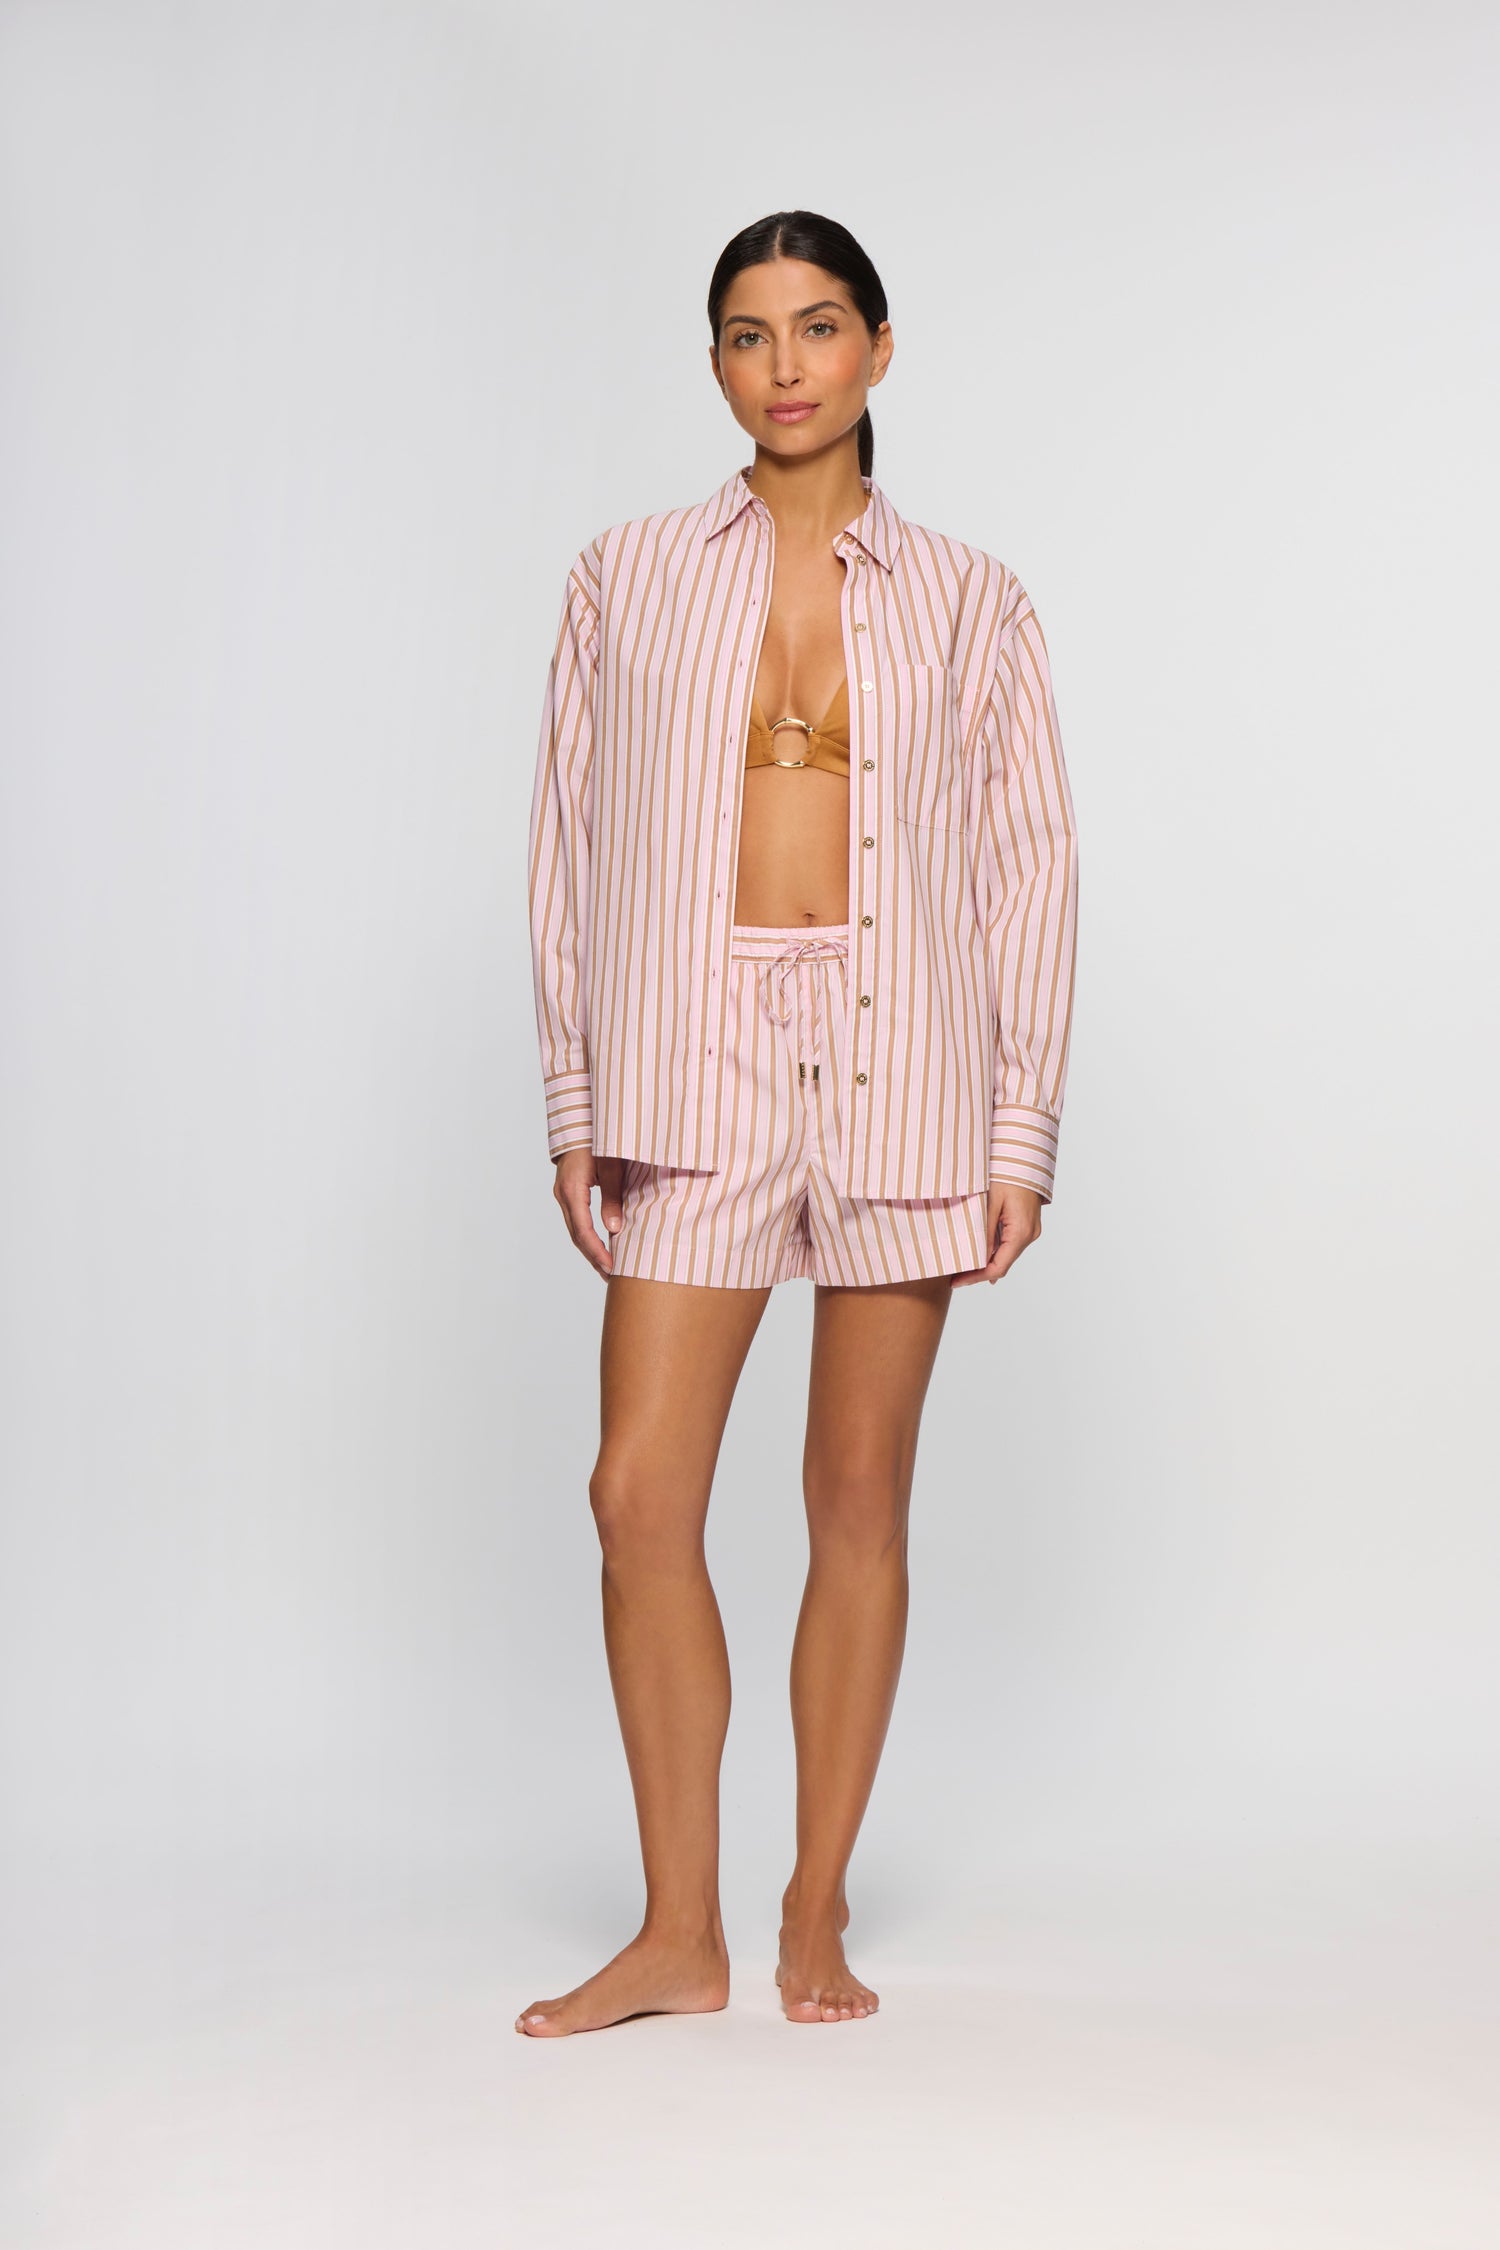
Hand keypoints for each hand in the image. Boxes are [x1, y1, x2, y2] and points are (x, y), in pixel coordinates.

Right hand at [552, 1148, 625, 1277]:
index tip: (612, 1268)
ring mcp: (564, 1195)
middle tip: (612, 1277)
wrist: (582, 1122)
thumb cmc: (599, 1139)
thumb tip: (614, 1230)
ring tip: (607, 1269)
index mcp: (572, 1190)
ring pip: (576, 1230)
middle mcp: (563, 1195)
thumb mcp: (612, 1167)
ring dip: (591, 1250)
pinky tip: (602, 1247)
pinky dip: (589, 1237)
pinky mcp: (569, 1193)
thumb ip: (613, 1198)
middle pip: (577, 1235)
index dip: (598, 1252)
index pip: (584, 1231)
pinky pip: (577, 1221)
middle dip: (594, 1258)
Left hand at [951, 1180, 1042, 1286]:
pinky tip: (977, 1250)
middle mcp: (1029, 1235)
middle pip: (1002, 1264)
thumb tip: (976, 1259)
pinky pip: (1009, 1243)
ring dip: (985, 1261)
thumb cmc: (1007, 1174)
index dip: (976, 1278)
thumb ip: (984, 1233)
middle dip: (978, 1272)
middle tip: (954, 1275)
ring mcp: (1030, 1230)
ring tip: (962, 1264)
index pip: (998, 1267)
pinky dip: (993, 1250)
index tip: (957, 1282)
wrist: (1024, 1157)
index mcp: (1021, 1232)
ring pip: (1006, 1254)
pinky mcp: (1027, 1224)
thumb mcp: (990, 1204)